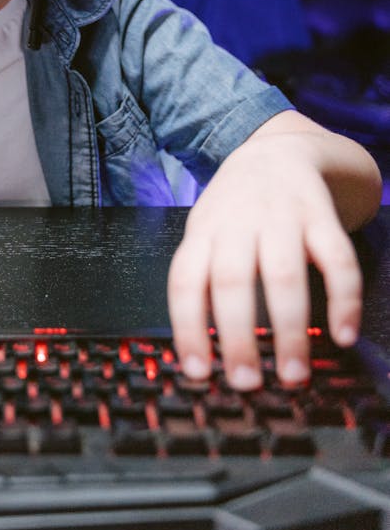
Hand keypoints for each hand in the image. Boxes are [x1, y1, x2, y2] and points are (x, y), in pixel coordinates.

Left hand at [167, 112, 369, 389]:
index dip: (188, 327)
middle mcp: (239, 220)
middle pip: (233, 280)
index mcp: (204, 229)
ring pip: (283, 274)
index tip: (197, 372)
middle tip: (247, 382)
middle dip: (239, 337)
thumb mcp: (208, 229)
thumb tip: (201, 351)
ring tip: (295, 375)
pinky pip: (336, 259)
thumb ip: (205, 277)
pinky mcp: (322, 214)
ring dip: (290, 329)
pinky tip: (342, 335)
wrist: (280, 147)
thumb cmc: (238, 207)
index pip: (186, 280)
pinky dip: (343, 300)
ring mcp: (281, 215)